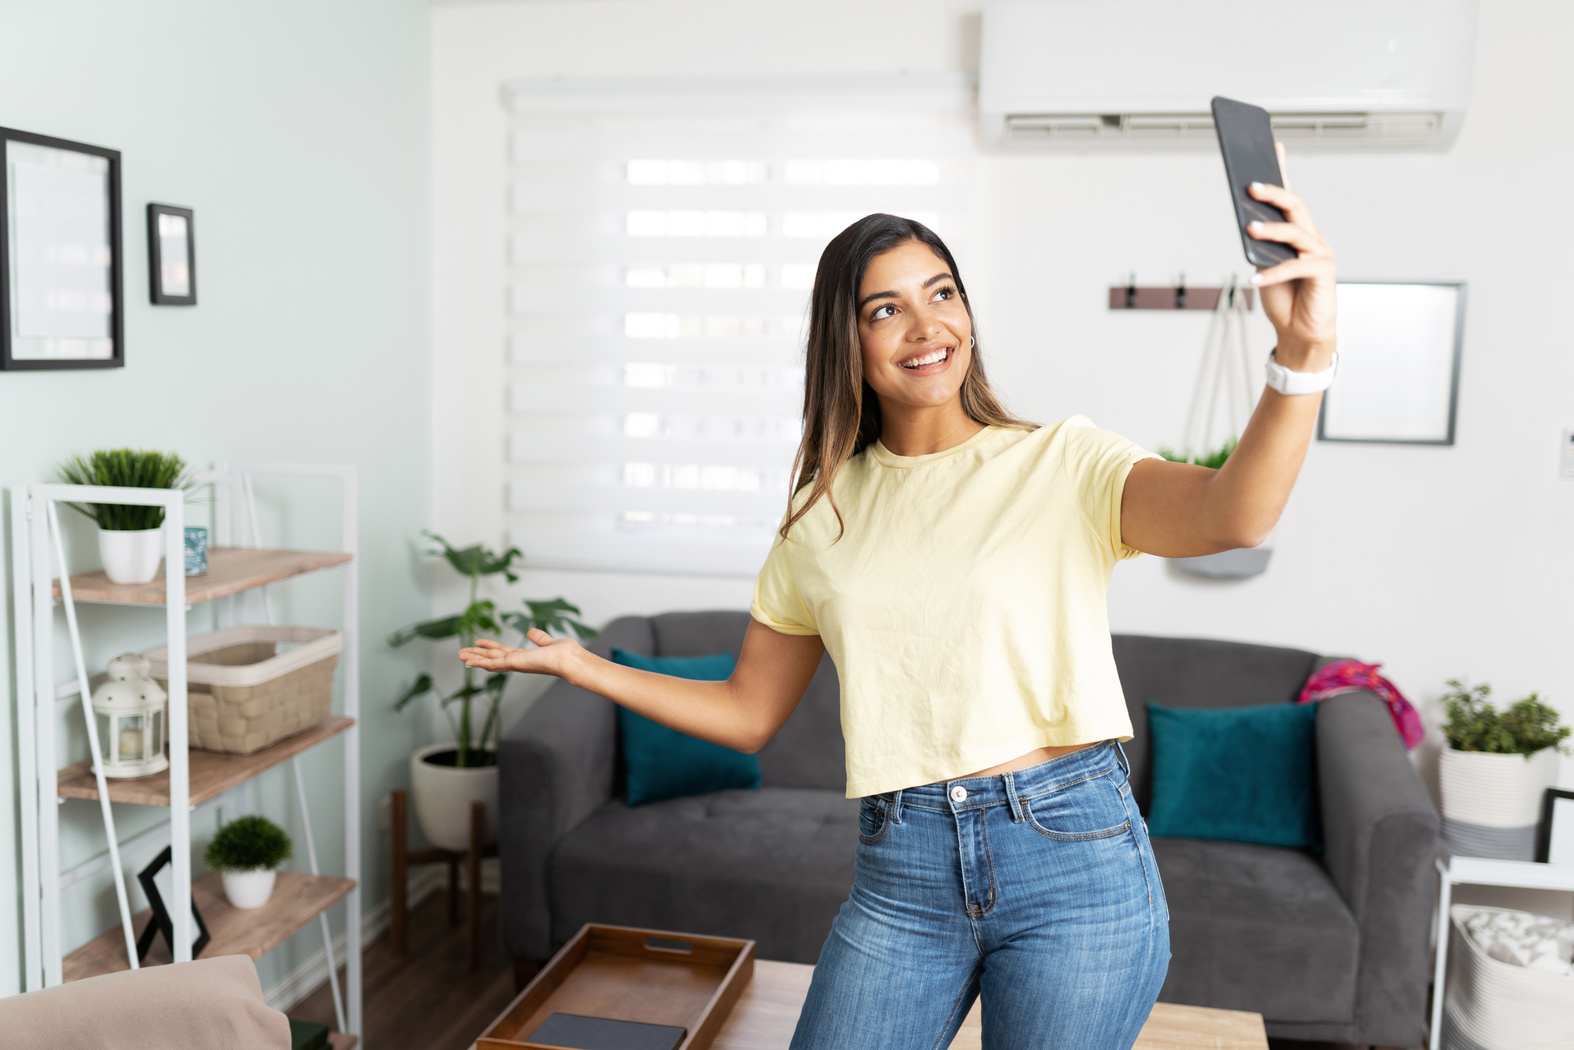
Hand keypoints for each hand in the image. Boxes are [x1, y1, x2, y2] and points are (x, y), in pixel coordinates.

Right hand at [458, 630, 583, 677]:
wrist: (570, 660)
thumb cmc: (565, 654)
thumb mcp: (548, 643)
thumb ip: (540, 639)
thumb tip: (531, 632)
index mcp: (524, 657)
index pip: (502, 652)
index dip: (489, 649)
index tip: (478, 644)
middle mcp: (517, 662)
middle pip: (492, 658)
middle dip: (477, 656)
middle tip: (461, 653)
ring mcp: (515, 664)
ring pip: (489, 661)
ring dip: (474, 658)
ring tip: (460, 656)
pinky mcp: (514, 663)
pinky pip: (494, 663)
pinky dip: (480, 663)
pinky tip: (470, 661)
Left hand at [1248, 143, 1336, 369]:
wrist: (1300, 330)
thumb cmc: (1283, 297)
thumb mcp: (1264, 265)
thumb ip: (1259, 245)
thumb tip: (1246, 222)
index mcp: (1296, 232)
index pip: (1288, 196)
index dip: (1281, 170)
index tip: (1271, 145)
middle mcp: (1311, 237)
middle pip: (1294, 206)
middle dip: (1273, 193)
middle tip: (1250, 187)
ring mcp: (1319, 253)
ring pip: (1296, 233)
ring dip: (1271, 231)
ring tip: (1249, 230)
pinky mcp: (1323, 273)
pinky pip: (1296, 267)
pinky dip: (1273, 273)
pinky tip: (1253, 278)